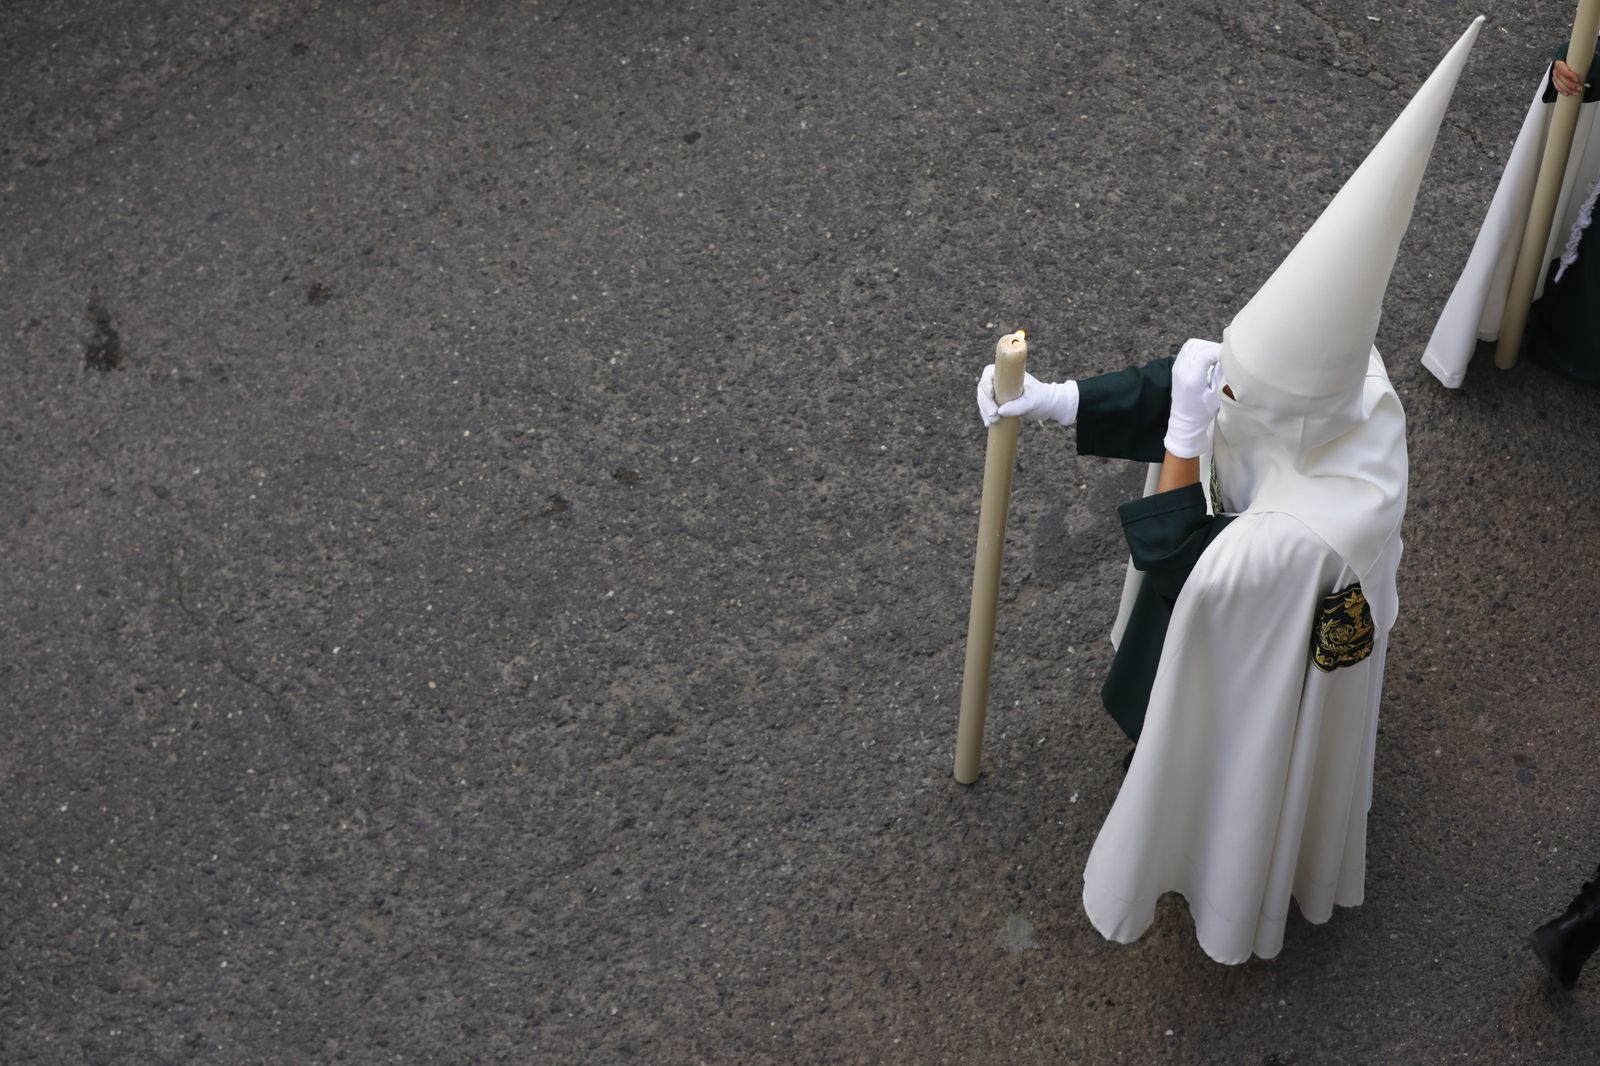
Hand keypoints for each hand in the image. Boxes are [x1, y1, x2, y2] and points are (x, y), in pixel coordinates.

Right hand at [976, 365, 1078, 426]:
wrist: (1048, 405)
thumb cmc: (1042, 398)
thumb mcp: (1032, 401)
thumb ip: (1018, 405)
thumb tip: (1000, 411)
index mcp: (1007, 373)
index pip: (988, 374)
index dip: (985, 385)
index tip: (990, 397)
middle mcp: (1000, 380)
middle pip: (983, 388)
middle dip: (984, 402)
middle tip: (993, 416)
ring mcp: (998, 391)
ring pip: (983, 399)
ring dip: (984, 411)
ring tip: (992, 422)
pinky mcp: (999, 402)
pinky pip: (987, 408)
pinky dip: (986, 415)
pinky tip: (988, 424)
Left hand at [1163, 338, 1222, 457]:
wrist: (1184, 421)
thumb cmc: (1202, 411)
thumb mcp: (1215, 394)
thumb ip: (1219, 373)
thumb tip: (1225, 356)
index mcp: (1192, 378)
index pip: (1206, 353)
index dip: (1219, 351)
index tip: (1228, 356)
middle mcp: (1182, 370)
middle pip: (1199, 346)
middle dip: (1214, 348)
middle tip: (1224, 356)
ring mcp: (1177, 367)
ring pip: (1192, 344)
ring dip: (1205, 346)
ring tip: (1216, 355)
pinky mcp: (1176, 367)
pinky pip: (1186, 349)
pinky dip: (1198, 348)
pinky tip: (1206, 357)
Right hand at [1554, 59, 1586, 96]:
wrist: (1561, 61)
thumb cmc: (1569, 61)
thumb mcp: (1572, 60)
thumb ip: (1576, 64)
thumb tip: (1585, 70)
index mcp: (1558, 64)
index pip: (1563, 70)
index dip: (1570, 75)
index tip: (1578, 79)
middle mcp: (1555, 70)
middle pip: (1562, 79)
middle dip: (1571, 85)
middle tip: (1579, 87)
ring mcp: (1554, 76)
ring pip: (1560, 85)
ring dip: (1568, 90)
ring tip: (1576, 92)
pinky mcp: (1555, 81)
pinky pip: (1557, 88)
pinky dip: (1563, 91)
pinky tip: (1568, 94)